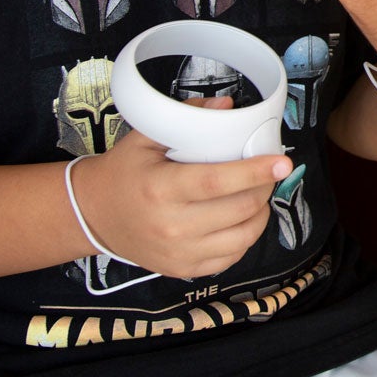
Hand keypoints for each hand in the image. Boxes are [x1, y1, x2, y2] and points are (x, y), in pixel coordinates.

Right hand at [70, 104, 291, 279]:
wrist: (93, 215)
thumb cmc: (124, 172)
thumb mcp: (145, 137)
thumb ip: (187, 118)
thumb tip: (227, 106)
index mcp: (162, 189)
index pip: (218, 182)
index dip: (255, 172)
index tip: (282, 162)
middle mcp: (171, 225)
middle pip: (239, 209)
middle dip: (263, 188)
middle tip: (269, 173)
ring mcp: (179, 253)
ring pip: (243, 237)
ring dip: (261, 213)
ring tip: (258, 194)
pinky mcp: (184, 270)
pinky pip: (231, 257)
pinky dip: (246, 238)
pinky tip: (242, 219)